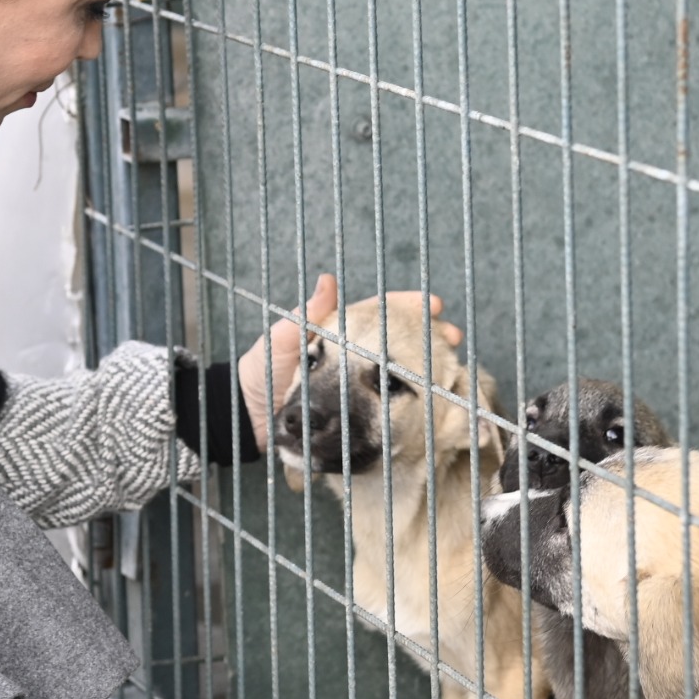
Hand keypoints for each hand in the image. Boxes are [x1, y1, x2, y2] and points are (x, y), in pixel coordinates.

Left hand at [235, 277, 463, 452]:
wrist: (246, 418)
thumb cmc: (259, 374)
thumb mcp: (280, 340)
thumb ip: (306, 316)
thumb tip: (328, 280)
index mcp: (338, 334)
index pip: (379, 312)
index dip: (406, 306)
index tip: (432, 304)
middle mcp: (352, 358)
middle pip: (399, 340)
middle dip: (429, 335)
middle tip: (452, 336)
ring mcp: (356, 385)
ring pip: (399, 370)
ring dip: (427, 365)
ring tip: (452, 364)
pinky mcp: (355, 412)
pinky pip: (387, 401)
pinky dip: (411, 398)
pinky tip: (430, 398)